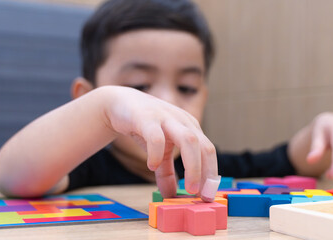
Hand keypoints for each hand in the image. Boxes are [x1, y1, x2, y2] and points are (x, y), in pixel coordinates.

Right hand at [102, 86, 218, 199]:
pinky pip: (156, 137)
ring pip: (188, 140)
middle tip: (201, 196)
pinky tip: (152, 166)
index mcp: (190, 129)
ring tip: (187, 189)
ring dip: (192, 167)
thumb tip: (170, 196)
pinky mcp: (146, 118)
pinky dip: (157, 154)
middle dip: (206, 173)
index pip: (208, 151)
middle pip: (204, 146)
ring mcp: (166, 118)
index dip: (211, 174)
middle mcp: (183, 122)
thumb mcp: (160, 151)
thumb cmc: (146, 127)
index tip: (208, 195)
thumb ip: (166, 172)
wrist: (121, 103)